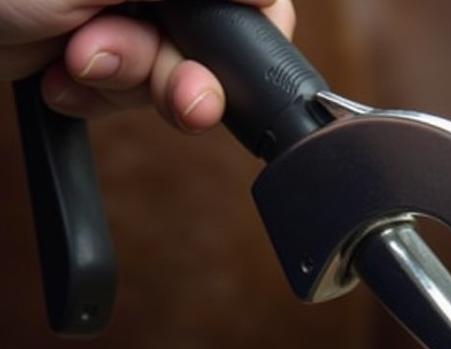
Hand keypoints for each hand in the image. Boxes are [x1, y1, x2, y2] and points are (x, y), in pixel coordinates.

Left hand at [0, 0, 294, 131]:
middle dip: (171, 67)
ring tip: (74, 66)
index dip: (248, 24)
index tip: (218, 57)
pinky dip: (97, 97)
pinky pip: (128, 92)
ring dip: (127, 84)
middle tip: (153, 86)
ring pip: (170, 71)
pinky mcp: (89, 45)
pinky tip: (60, 77)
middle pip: (211, 36)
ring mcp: (115, 6)